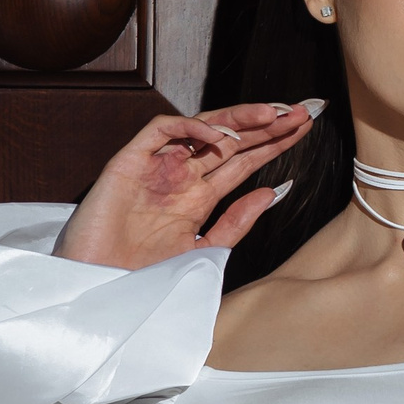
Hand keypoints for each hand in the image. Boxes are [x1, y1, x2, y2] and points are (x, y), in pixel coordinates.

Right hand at [56, 99, 321, 268]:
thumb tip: (273, 192)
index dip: (274, 144)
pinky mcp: (130, 161)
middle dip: (266, 124)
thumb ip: (236, 223)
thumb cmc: (143, 279)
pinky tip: (222, 135)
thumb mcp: (203, 253)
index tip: (305, 129)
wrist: (98, 292)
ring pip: (201, 127)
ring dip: (238, 118)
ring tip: (274, 114)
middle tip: (303, 111)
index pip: (243, 161)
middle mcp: (180, 176)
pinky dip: (192, 127)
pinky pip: (162, 130)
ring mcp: (156, 166)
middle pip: (231, 140)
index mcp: (198, 197)